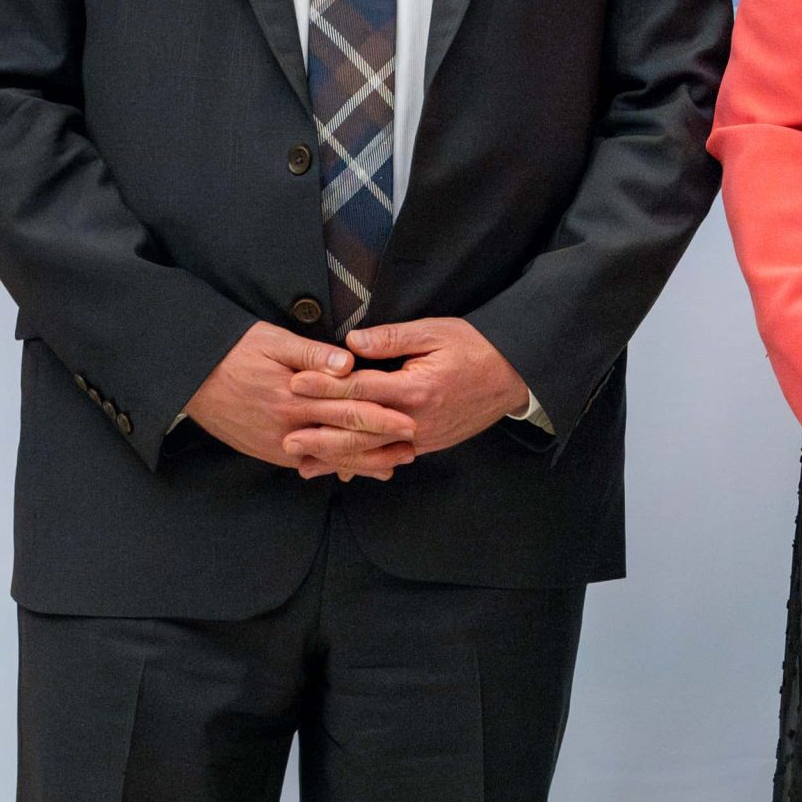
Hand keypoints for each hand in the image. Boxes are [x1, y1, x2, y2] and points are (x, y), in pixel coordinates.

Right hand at [184, 321, 416, 479]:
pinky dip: (328, 467)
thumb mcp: (276, 341)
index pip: (348, 411)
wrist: (190, 375)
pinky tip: (347, 471)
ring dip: (359, 463)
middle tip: (412, 450)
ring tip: (390, 466)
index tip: (410, 422)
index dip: (382, 418)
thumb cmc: (236, 350)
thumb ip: (314, 355)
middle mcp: (287, 427)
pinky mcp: (265, 450)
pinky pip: (303, 462)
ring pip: (326, 458)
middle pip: (343, 440)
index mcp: (295, 397)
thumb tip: (349, 364)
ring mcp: (275, 444)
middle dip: (380, 447)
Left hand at [285, 316, 528, 471]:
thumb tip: (352, 342)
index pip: (360, 389)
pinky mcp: (430, 445)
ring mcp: (423, 438)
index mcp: (415, 387)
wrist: (514, 376)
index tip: (295, 384)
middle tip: (286, 438)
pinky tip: (344, 470)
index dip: (324, 387)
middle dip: (320, 435)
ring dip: (337, 459)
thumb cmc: (476, 347)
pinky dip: (365, 465)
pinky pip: (392, 458)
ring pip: (372, 452)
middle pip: (359, 430)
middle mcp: (416, 419)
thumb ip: (392, 338)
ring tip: (305, 465)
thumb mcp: (436, 332)